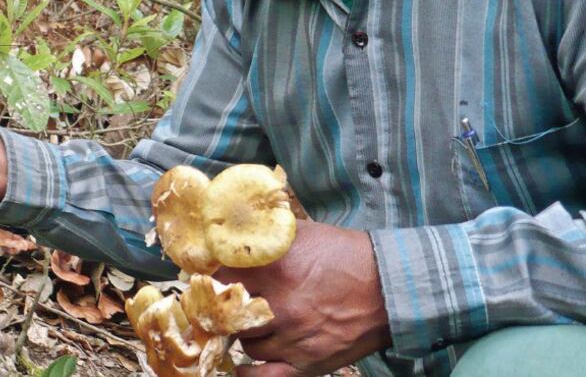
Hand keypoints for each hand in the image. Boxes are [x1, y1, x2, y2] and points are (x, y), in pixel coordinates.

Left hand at [221, 221, 391, 376]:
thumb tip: (232, 233)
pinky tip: (242, 365)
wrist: (389, 286)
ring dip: (245, 334)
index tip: (207, 279)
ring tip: (253, 323)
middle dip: (223, 309)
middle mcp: (279, 306)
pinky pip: (264, 376)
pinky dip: (248, 372)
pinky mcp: (307, 363)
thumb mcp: (300, 234)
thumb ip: (265, 235)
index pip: (220, 278)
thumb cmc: (344, 254)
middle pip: (227, 315)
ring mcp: (292, 338)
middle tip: (225, 304)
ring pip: (245, 343)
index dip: (210, 278)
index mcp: (273, 270)